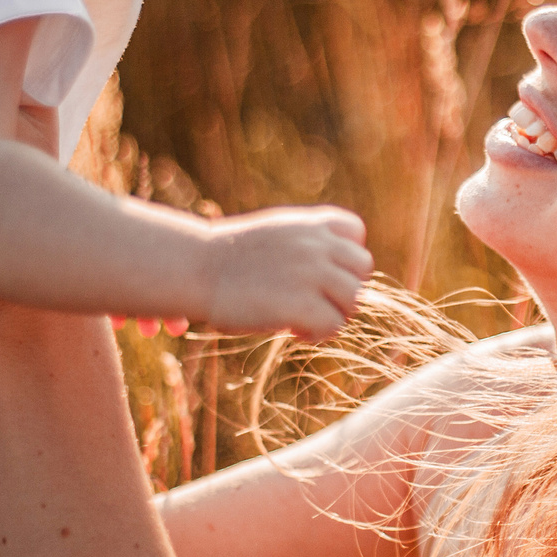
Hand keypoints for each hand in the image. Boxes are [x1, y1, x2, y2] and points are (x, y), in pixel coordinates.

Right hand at [199, 207, 372, 339]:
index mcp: (308, 223)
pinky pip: (334, 325)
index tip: (322, 272)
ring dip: (334, 314)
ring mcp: (312, 272)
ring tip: (305, 319)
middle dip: (344, 288)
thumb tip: (332, 268)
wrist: (194, 268)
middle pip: (362, 268)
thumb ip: (304, 243)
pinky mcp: (303, 303)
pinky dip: (318, 333)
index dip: (344, 257)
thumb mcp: (272, 234)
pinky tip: (294, 330)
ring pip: (354, 299)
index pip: (355, 232)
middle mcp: (316, 244)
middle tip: (315, 302)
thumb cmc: (226, 258)